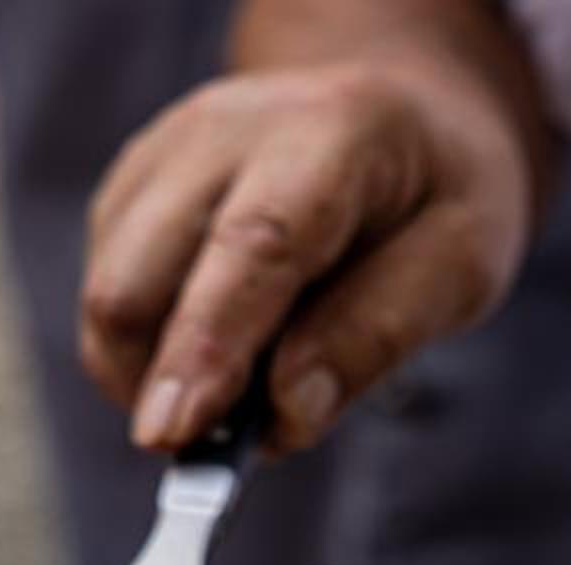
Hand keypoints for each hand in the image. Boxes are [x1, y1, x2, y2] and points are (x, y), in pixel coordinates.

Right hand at [81, 55, 537, 453]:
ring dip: (154, 376)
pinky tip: (219, 348)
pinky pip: (109, 290)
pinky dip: (151, 348)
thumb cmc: (433, 197)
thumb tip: (287, 414)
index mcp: (330, 136)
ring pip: (108, 296)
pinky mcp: (131, 185)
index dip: (205, 346)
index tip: (174, 434)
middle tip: (223, 446)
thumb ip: (378, 334)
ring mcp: (165, 153)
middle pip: (135, 279)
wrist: (392, 113)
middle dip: (159, 387)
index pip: (252, 246)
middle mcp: (226, 130)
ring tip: (239, 391)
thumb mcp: (462, 265)